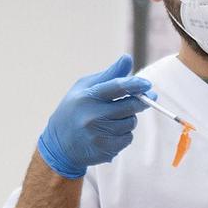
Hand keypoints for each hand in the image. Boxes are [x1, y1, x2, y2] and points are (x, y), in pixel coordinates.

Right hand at [38, 54, 157, 178]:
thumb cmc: (75, 109)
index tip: (147, 84)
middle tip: (144, 98)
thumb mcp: (85, 88)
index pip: (118, 87)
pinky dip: (124, 134)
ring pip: (131, 123)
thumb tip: (128, 58)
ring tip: (114, 118)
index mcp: (88, 96)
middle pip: (130, 106)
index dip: (136, 84)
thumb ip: (109, 75)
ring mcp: (99, 134)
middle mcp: (93, 116)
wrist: (59, 144)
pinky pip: (128, 138)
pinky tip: (110, 132)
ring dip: (129, 119)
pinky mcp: (105, 149)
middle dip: (141, 101)